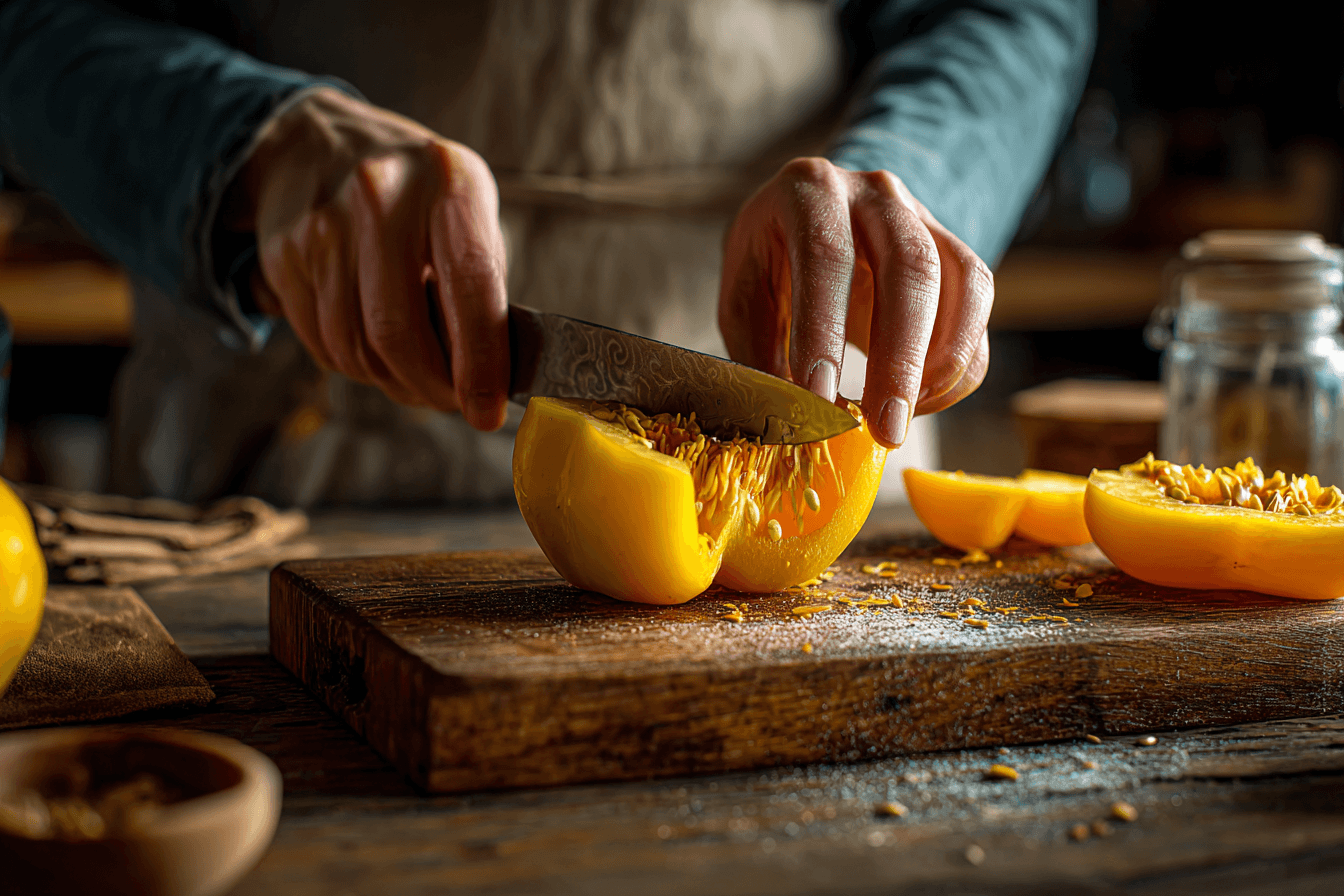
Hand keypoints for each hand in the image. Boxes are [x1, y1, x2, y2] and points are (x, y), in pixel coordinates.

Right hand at [231, 87, 508, 430]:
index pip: (470, 285)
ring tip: (418, 378)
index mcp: (449, 181)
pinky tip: (375, 350)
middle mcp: (380, 195)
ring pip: (355, 349)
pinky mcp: (283, 254)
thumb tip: (491, 382)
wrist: (324, 145)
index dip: (481, 362)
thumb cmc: (420, 196)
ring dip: (393, 383)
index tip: (488, 411)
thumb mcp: (470, 216)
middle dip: (431, 388)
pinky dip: (356, 367)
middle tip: (454, 403)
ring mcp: (322, 225)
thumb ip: (486, 291)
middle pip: (397, 332)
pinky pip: (322, 344)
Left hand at [717, 158, 992, 447]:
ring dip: (940, 365)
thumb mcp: (747, 297)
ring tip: (904, 420)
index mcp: (809, 191)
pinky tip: (923, 402)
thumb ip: (761, 352)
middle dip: (899, 359)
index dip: (825, 331)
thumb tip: (786, 422)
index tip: (820, 398)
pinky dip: (959, 365)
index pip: (827, 257)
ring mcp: (925, 217)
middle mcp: (876, 194)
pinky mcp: (956, 253)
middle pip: (911, 267)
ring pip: (961, 285)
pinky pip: (977, 307)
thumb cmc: (772, 265)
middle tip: (885, 429)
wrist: (813, 221)